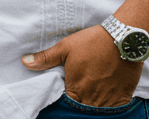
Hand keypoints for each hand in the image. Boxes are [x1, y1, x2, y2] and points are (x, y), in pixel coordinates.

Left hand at [21, 25, 141, 107]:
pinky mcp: (123, 97)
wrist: (123, 39)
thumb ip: (45, 58)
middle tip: (80, 92)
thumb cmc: (92, 42)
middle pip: (82, 109)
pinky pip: (114, 110)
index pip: (66, 104)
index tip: (66, 93)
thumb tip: (25, 62)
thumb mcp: (65, 47)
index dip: (65, 100)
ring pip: (97, 110)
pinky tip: (105, 97)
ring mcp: (108, 100)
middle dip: (79, 104)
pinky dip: (109, 106)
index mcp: (75, 88)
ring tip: (91, 94)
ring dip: (93, 105)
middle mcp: (91, 98)